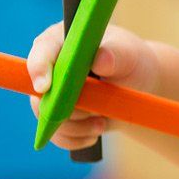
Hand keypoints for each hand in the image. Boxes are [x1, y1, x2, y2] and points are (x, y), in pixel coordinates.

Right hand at [26, 23, 160, 150]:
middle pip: (41, 92)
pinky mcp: (56, 115)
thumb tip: (100, 59)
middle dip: (69, 107)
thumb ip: (117, 54)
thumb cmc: (132, 61)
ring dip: (77, 125)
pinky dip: (76, 138)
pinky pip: (56, 134)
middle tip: (97, 112)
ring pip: (48, 117)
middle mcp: (49, 67)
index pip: (42, 52)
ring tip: (103, 121)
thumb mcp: (130, 54)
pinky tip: (96, 131)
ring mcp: (50, 93)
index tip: (46, 87)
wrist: (138, 85)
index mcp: (61, 41)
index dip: (39, 69)